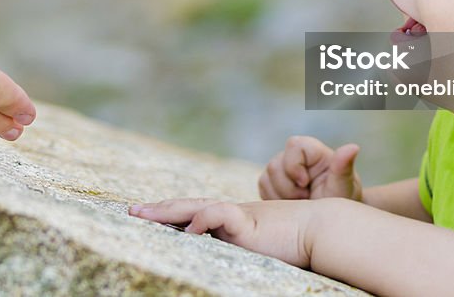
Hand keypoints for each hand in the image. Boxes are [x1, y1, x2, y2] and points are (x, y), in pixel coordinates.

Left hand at [129, 198, 314, 266]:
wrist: (322, 229)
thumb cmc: (297, 241)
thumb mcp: (261, 245)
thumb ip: (240, 245)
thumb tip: (214, 244)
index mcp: (231, 220)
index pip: (193, 213)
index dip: (169, 213)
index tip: (147, 214)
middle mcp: (230, 214)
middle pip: (186, 207)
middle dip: (158, 210)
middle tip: (132, 211)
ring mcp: (237, 216)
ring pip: (196, 207)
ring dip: (168, 211)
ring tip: (143, 215)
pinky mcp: (248, 223)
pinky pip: (220, 215)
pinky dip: (203, 221)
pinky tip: (189, 230)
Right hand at [259, 136, 361, 201]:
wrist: (333, 221)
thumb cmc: (341, 201)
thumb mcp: (344, 187)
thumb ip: (343, 167)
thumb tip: (353, 147)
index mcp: (314, 152)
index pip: (294, 145)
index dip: (294, 165)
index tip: (305, 184)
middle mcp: (295, 157)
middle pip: (275, 164)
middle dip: (288, 188)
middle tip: (305, 199)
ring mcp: (282, 169)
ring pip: (266, 178)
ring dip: (281, 196)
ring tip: (300, 204)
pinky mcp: (272, 182)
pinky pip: (262, 188)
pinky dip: (274, 201)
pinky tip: (290, 207)